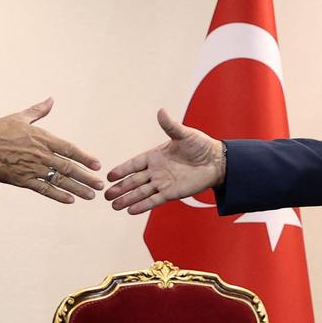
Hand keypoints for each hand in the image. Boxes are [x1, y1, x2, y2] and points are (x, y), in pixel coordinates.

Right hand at [0, 97, 102, 203]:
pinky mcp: (22, 180)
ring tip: (91, 195)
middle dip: (86, 177)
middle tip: (100, 185)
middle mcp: (40, 154)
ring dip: (77, 188)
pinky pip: (43, 189)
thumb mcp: (20, 117)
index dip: (85, 157)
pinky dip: (57, 195)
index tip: (98, 165)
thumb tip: (51, 99)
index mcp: (42, 138)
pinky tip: (70, 200)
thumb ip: (38, 111)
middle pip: (68, 168)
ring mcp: (32, 168)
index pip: (69, 149)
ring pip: (59, 181)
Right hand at [105, 108, 224, 213]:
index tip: (109, 176)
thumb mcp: (184, 134)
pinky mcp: (171, 193)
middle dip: (120, 188)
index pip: (134, 164)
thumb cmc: (200, 145)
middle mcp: (156, 171)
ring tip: (113, 206)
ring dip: (127, 199)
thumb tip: (161, 111)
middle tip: (105, 195)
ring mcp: (162, 183)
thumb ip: (170, 126)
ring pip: (141, 192)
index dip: (122, 170)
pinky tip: (130, 211)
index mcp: (155, 156)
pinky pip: (154, 200)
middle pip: (133, 181)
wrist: (216, 162)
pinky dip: (142, 206)